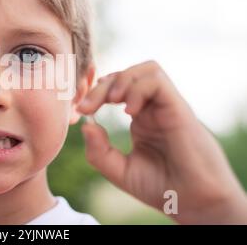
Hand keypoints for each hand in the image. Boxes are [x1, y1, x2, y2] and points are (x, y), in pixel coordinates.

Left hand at [77, 60, 246, 223]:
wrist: (193, 203)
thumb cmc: (161, 187)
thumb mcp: (119, 171)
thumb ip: (99, 152)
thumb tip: (85, 125)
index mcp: (140, 118)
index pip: (116, 88)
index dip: (94, 91)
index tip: (79, 110)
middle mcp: (153, 108)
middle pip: (126, 75)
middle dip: (100, 87)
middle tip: (85, 108)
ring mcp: (166, 106)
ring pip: (145, 70)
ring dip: (121, 80)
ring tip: (109, 102)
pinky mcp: (178, 108)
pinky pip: (157, 82)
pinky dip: (138, 89)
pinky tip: (129, 112)